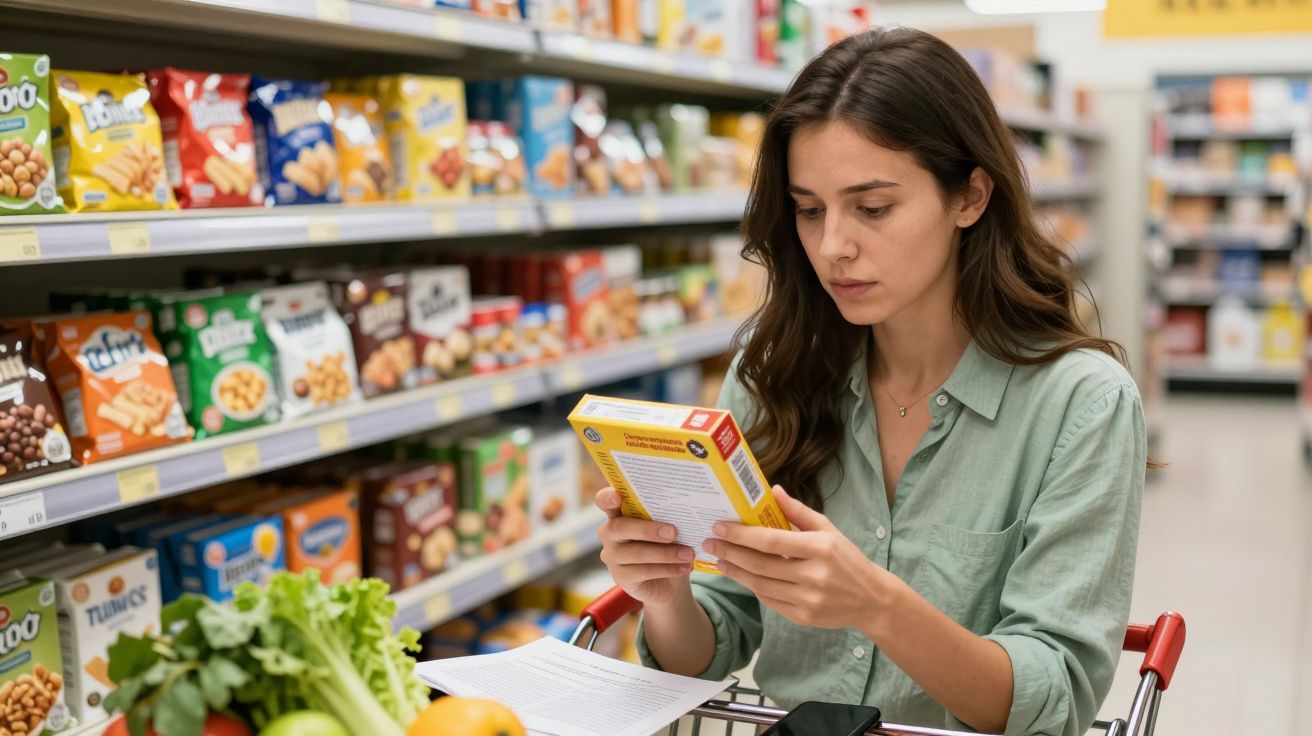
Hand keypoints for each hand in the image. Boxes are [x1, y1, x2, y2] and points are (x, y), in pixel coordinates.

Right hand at [595, 487, 695, 607]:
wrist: (669, 582)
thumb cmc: (668, 545)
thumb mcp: (669, 528)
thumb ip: (667, 518)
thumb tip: (684, 511)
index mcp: (619, 513)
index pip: (604, 501)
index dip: (606, 498)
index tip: (616, 497)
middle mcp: (610, 533)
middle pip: (619, 528)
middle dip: (647, 530)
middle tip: (673, 532)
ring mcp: (612, 556)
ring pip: (635, 553)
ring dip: (665, 553)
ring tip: (688, 554)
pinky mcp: (620, 577)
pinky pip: (642, 572)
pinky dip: (667, 568)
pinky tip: (685, 567)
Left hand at [705, 486, 898, 630]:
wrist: (872, 599)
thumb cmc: (847, 559)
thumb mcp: (828, 530)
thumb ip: (798, 511)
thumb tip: (773, 490)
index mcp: (820, 548)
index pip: (771, 541)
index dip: (741, 534)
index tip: (719, 527)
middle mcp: (814, 575)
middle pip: (760, 564)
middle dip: (729, 552)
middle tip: (709, 543)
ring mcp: (808, 599)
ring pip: (760, 585)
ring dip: (734, 572)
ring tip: (719, 560)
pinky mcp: (804, 617)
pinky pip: (769, 601)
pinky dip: (752, 587)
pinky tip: (741, 576)